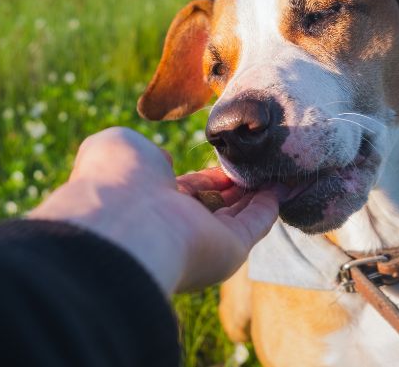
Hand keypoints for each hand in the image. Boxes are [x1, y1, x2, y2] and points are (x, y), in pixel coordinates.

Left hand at [28, 127, 279, 293]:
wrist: (123, 224)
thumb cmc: (115, 180)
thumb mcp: (119, 146)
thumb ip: (144, 151)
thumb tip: (167, 163)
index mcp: (147, 203)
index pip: (184, 190)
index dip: (206, 176)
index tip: (227, 158)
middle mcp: (175, 225)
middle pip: (215, 205)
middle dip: (236, 186)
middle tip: (259, 164)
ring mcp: (203, 240)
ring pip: (237, 215)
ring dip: (258, 194)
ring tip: (281, 170)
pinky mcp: (230, 250)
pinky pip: (254, 225)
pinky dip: (270, 206)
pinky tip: (284, 187)